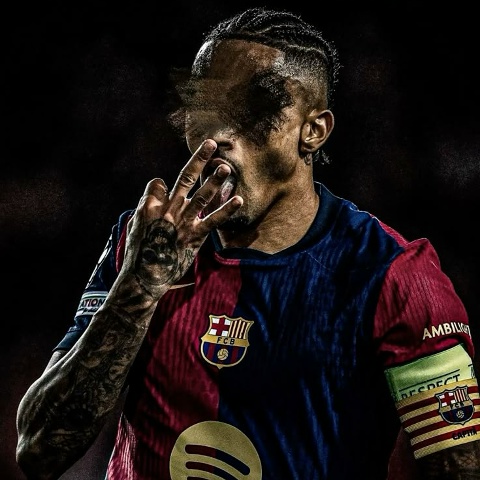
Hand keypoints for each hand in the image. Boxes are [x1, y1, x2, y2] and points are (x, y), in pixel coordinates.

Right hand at [121, 139, 241, 296]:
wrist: (144, 279)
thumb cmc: (137, 254)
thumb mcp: (133, 228)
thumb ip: (145, 208)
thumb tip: (156, 192)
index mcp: (148, 207)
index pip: (158, 184)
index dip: (160, 185)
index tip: (162, 190)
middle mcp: (167, 210)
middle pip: (184, 179)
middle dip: (198, 160)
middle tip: (210, 144)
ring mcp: (182, 223)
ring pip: (201, 196)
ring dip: (214, 180)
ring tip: (225, 167)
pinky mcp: (195, 237)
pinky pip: (213, 220)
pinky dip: (226, 210)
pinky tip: (238, 200)